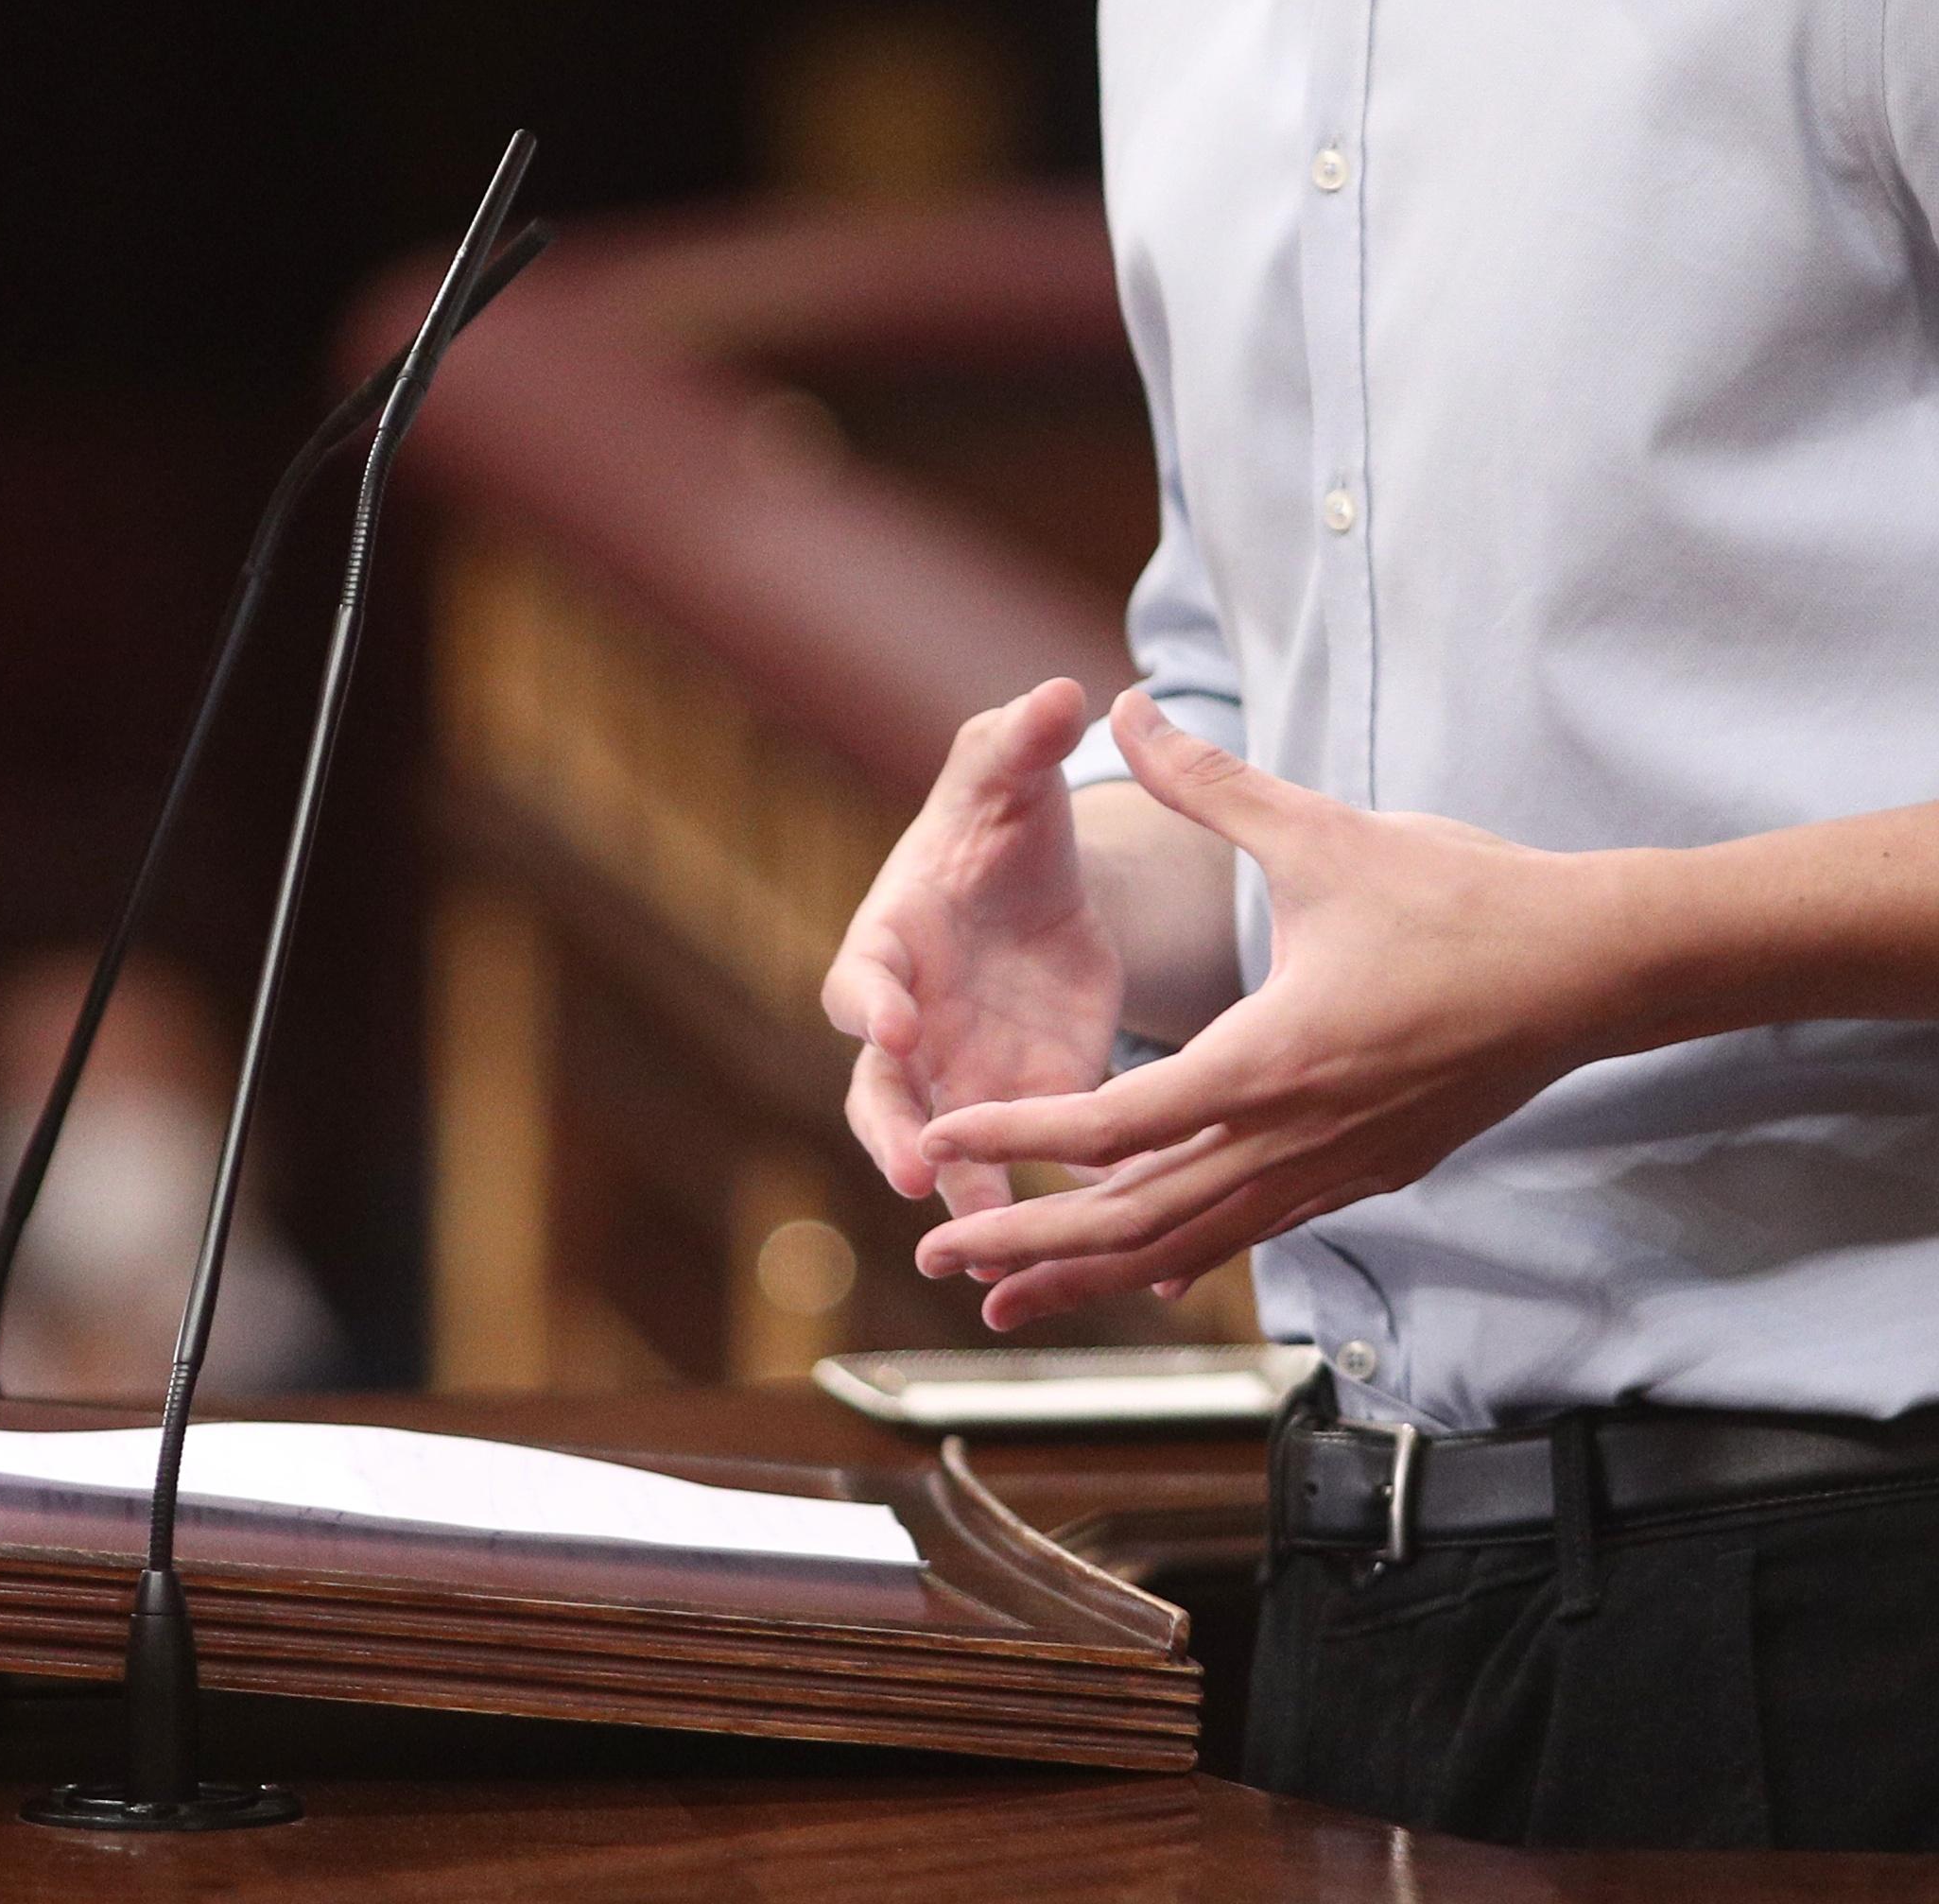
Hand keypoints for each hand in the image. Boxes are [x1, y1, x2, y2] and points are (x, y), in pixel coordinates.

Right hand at [823, 679, 1124, 1215]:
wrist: (1045, 884)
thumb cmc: (1004, 818)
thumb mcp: (1011, 773)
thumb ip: (1021, 739)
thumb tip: (1059, 690)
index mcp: (891, 938)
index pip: (860, 979)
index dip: (872, 1002)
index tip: (893, 1023)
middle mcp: (911, 1021)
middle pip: (881, 1092)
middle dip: (892, 1133)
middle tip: (914, 1175)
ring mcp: (960, 1072)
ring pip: (943, 1151)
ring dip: (960, 1198)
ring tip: (988, 1245)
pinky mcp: (1022, 1101)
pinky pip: (1016, 1166)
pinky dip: (1037, 1206)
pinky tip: (1078, 1248)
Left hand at [911, 689, 1649, 1330]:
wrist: (1592, 968)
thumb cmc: (1463, 897)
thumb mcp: (1323, 833)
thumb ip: (1210, 784)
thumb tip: (1127, 708)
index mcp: (1267, 1061)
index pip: (1113, 1121)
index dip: (1018, 1132)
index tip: (942, 1136)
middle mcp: (1292, 1137)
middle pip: (1133, 1214)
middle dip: (1027, 1239)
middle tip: (933, 1257)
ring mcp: (1334, 1168)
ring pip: (1190, 1243)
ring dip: (1092, 1269)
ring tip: (1006, 1295)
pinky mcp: (1367, 1172)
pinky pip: (1252, 1230)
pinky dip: (1179, 1251)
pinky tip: (1138, 1271)